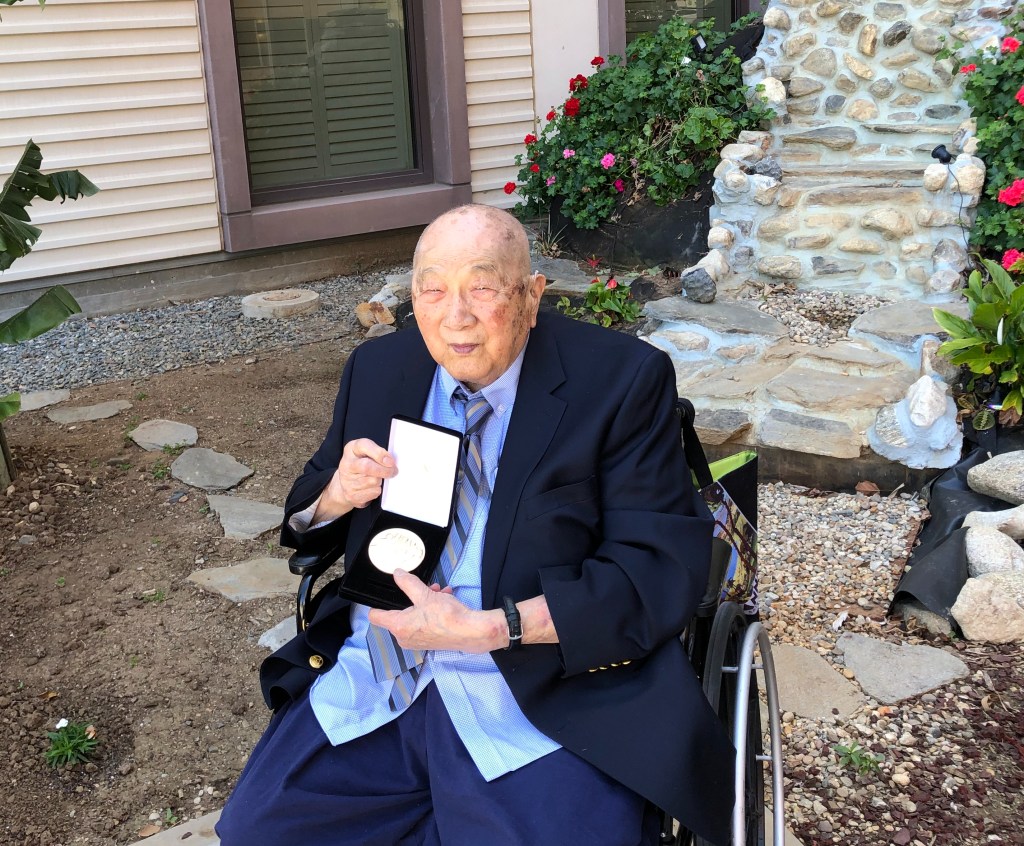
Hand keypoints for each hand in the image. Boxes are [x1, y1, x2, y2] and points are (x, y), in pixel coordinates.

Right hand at [314, 438, 395, 521]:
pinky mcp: (352, 495)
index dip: (379, 453)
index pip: (363, 445)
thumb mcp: (367, 452)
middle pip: (367, 467)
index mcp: (351, 449)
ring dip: (381, 480)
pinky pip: (373, 492)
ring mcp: (347, 481)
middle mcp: (346, 464)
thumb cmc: (361, 465)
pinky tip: (372, 487)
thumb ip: (378, 452)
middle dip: (384, 470)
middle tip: (393, 471)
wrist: (345, 485)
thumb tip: (390, 461)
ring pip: (373, 481)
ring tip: (378, 478)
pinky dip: (377, 489)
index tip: (390, 460)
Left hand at [367, 570, 506, 652]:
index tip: (379, 596)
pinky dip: (431, 611)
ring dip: (424, 602)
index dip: (376, 604)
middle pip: (399, 613)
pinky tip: (444, 599)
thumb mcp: (425, 594)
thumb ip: (408, 583)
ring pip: (413, 616)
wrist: (470, 632)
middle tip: (424, 588)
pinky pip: (423, 623)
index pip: (376, 616)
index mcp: (399, 627)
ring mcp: (416, 641)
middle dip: (411, 598)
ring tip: (438, 592)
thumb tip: (397, 574)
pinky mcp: (428, 641)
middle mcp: (404, 637)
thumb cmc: (448, 617)